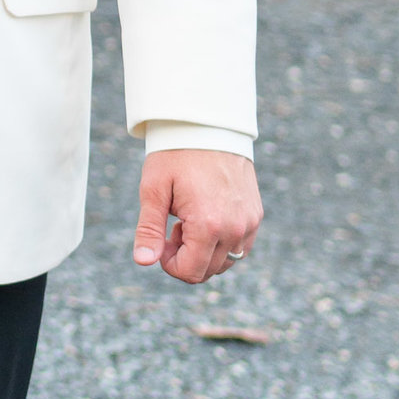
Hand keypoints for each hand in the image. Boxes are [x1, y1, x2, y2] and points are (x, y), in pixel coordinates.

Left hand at [133, 148, 262, 283]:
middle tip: (172, 226)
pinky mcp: (256, 215)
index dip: (169, 263)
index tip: (160, 240)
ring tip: (188, 221)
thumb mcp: (153, 189)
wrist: (207, 127)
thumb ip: (148, 229)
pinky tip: (206, 217)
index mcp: (209, 225)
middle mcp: (235, 229)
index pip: (190, 272)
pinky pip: (240, 247)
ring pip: (226, 262)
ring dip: (204, 251)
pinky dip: (221, 243)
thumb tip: (143, 262)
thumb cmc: (175, 155)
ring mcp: (249, 223)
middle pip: (208, 270)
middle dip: (185, 256)